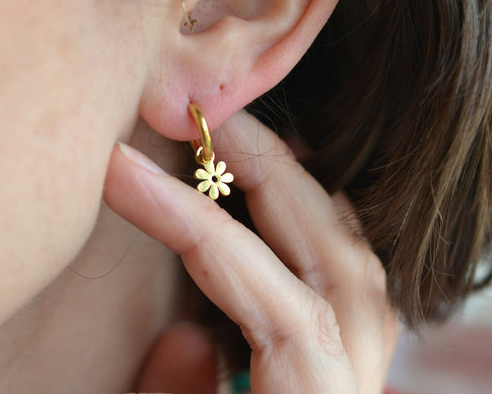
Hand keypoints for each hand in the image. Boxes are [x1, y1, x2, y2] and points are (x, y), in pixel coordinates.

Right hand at [104, 111, 398, 393]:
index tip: (121, 170)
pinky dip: (315, 214)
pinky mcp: (361, 352)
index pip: (256, 283)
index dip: (184, 218)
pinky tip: (282, 194)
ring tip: (236, 142)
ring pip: (349, 244)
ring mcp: (370, 359)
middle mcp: (361, 371)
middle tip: (199, 123)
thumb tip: (191, 340)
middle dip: (256, 169)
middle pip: (323, 243)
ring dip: (292, 181)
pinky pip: (352, 262)